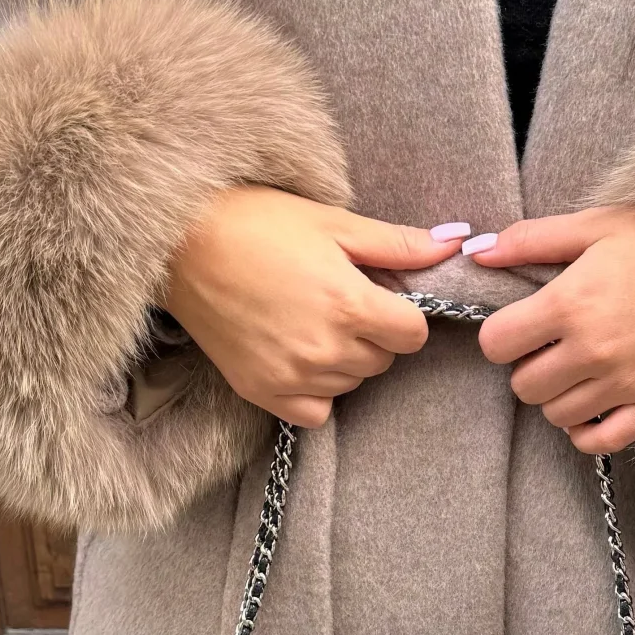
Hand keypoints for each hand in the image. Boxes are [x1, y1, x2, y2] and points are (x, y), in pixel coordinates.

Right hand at [163, 186, 460, 427]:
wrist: (180, 242)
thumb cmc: (257, 222)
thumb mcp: (334, 223)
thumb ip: (397, 245)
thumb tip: (454, 246)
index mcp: (349, 305)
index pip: (414, 335)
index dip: (401, 313)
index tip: (376, 294)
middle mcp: (325, 350)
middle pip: (383, 360)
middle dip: (372, 333)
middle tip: (334, 299)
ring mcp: (291, 376)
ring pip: (351, 383)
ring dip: (343, 360)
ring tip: (308, 319)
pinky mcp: (262, 392)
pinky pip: (315, 412)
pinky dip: (315, 391)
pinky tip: (295, 354)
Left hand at [468, 205, 634, 452]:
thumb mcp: (596, 225)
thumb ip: (532, 240)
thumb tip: (480, 252)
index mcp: (571, 302)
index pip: (496, 345)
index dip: (501, 335)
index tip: (520, 325)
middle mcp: (594, 349)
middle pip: (524, 387)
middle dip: (528, 366)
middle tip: (551, 346)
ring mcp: (626, 381)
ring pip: (557, 416)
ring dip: (558, 396)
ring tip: (577, 370)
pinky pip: (603, 441)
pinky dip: (588, 430)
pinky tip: (594, 405)